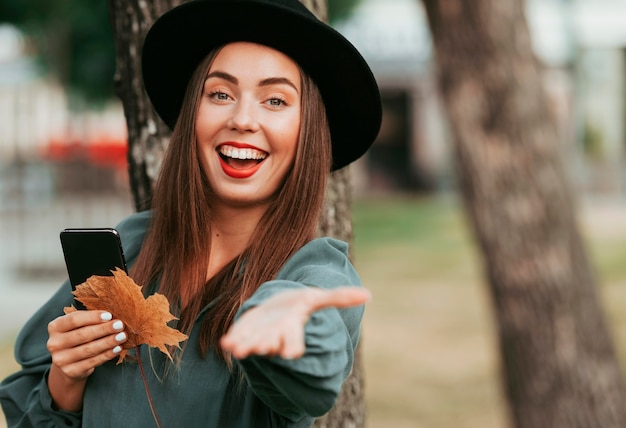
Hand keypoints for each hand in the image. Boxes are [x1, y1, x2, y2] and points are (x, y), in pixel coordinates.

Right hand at [47, 310, 126, 410]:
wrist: (68, 363)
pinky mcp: (70, 371)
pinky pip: (92, 362)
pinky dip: (107, 354)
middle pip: (82, 334)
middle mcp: (54, 343)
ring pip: (89, 349)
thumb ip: (90, 320)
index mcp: (55, 327)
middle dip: (104, 329)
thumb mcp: (78, 326)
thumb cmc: (78, 337)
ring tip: (122, 336)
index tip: (109, 315)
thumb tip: (112, 315)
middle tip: (120, 325)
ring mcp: (60, 359)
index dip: (93, 317)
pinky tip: (117, 348)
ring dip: (108, 342)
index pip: (74, 319)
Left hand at [220, 287, 369, 359]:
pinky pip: (237, 338)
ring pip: (252, 344)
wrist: (276, 308)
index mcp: (292, 328)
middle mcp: (275, 336)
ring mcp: (258, 335)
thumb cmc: (298, 305)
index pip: (294, 341)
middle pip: (272, 344)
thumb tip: (368, 295)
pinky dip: (232, 341)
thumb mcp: (316, 298)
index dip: (292, 346)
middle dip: (267, 346)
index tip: (291, 354)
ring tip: (238, 351)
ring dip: (246, 347)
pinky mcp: (244, 332)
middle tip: (264, 349)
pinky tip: (226, 343)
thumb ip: (338, 297)